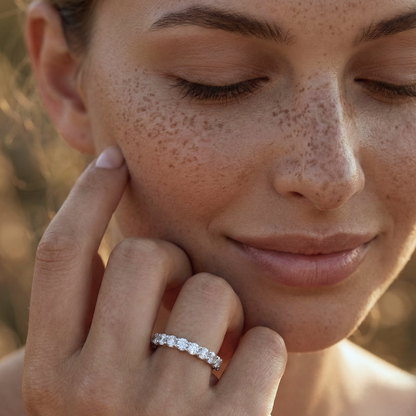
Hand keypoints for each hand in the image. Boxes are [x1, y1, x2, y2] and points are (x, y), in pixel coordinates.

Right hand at [22, 146, 286, 415]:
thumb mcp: (81, 381)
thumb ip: (87, 315)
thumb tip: (100, 230)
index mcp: (49, 374)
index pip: (62, 254)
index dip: (88, 196)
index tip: (115, 160)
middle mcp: (92, 394)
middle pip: (147, 256)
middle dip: (174, 261)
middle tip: (180, 293)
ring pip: (212, 291)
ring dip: (223, 307)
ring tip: (212, 348)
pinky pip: (265, 343)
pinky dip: (263, 349)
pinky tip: (246, 379)